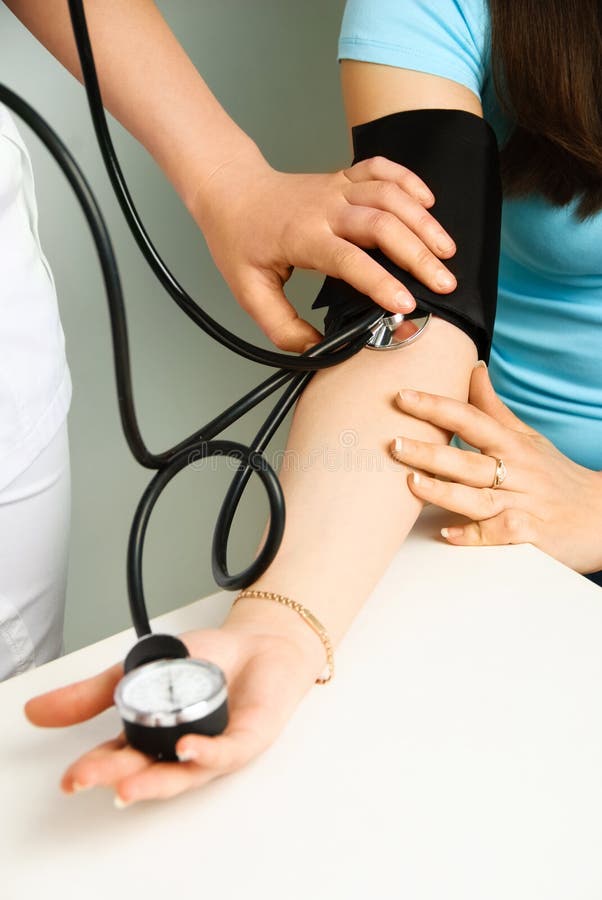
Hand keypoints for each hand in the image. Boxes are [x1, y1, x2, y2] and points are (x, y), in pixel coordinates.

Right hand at [25, 614, 321, 805]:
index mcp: (153, 737)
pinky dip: (204, 754)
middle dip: (115, 778)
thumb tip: (38, 710)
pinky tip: (185, 749)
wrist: (260, 643)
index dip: (93, 770)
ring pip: (181, 775)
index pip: (118, 759)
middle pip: (144, 771)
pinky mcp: (244, 741)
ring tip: (127, 784)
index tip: (70, 777)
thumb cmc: (208, 660)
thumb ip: (92, 692)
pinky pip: (224, 754)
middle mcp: (180, 750)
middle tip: (89, 779)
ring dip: (154, 782)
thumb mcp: (137, 670)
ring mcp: (212, 749)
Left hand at [191, 145, 456, 351]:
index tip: (405, 305)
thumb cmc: (239, 241)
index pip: (349, 260)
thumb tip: (316, 349)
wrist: (230, 191)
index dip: (380, 282)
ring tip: (447, 251)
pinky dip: (409, 179)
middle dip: (418, 254)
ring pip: (389, 194)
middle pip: (382, 223)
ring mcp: (336, 188)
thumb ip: (281, 327)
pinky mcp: (343, 177)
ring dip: (423, 220)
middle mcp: (325, 208)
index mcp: (302, 237)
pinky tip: (428, 202)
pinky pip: (382, 168)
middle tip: (444, 283)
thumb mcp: (249, 293)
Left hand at [389, 363, 601, 573]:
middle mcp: (516, 471)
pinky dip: (474, 534)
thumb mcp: (527, 437)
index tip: (403, 396)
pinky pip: (498, 533)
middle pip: (467, 459)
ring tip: (411, 482)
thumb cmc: (557, 476)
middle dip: (429, 451)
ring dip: (443, 491)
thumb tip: (472, 369)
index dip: (436, 407)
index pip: (470, 418)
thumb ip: (493, 407)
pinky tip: (448, 532)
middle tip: (393, 443)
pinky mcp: (530, 534)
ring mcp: (523, 503)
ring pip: (478, 497)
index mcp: (512, 444)